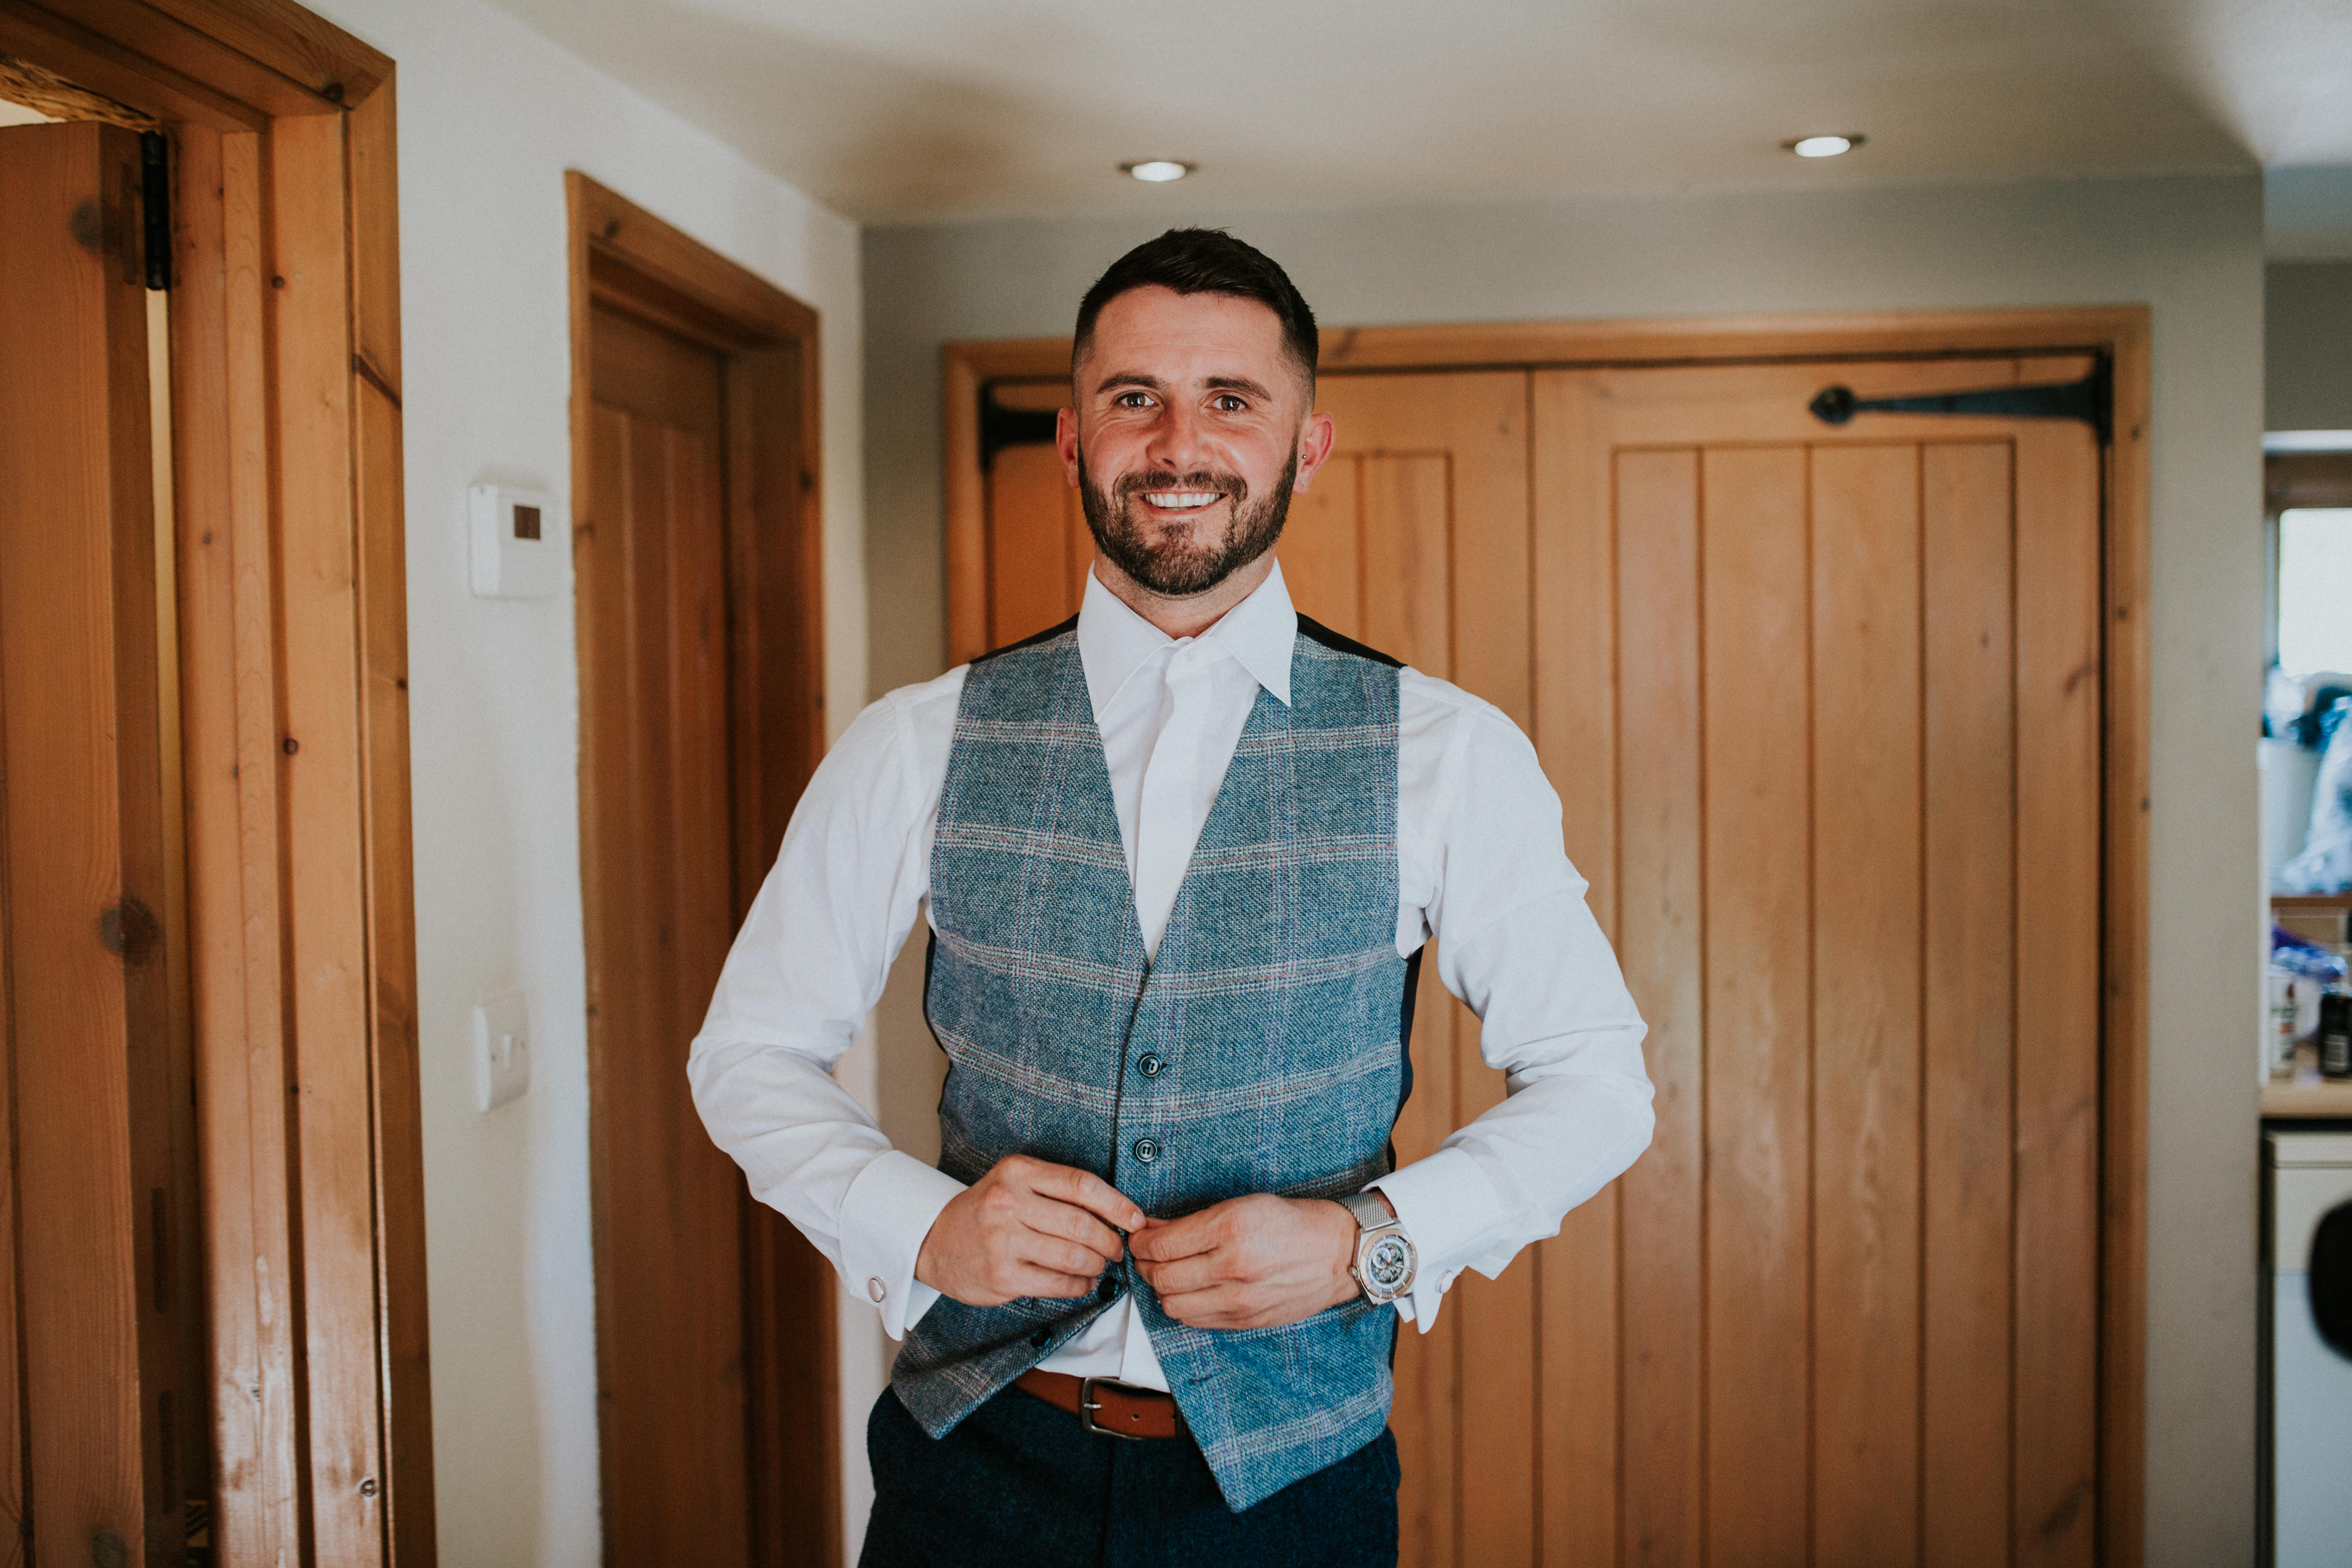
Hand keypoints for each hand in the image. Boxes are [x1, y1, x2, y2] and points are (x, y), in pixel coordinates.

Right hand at [915, 1155, 1145, 1307]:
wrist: (934, 1241)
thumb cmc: (986, 1211)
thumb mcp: (1015, 1182)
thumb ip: (1058, 1190)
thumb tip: (1117, 1212)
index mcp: (1018, 1171)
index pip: (1081, 1185)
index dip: (1117, 1204)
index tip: (1136, 1219)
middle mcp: (1008, 1202)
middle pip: (1082, 1224)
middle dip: (1110, 1241)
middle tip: (1117, 1249)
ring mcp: (1003, 1241)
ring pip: (1074, 1256)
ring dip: (1097, 1265)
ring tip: (1099, 1266)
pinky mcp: (1002, 1276)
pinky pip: (1058, 1283)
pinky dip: (1080, 1286)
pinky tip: (1081, 1282)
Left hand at [1128, 1193, 1362, 1330]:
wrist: (1337, 1253)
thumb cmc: (1292, 1221)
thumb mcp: (1243, 1204)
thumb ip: (1194, 1220)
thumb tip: (1153, 1228)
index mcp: (1231, 1227)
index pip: (1163, 1245)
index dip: (1141, 1242)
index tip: (1139, 1237)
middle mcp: (1233, 1265)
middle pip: (1162, 1277)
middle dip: (1146, 1266)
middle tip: (1149, 1255)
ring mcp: (1240, 1299)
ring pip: (1173, 1304)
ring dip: (1163, 1289)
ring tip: (1168, 1274)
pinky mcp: (1246, 1320)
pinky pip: (1196, 1320)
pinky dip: (1184, 1306)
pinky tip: (1190, 1291)